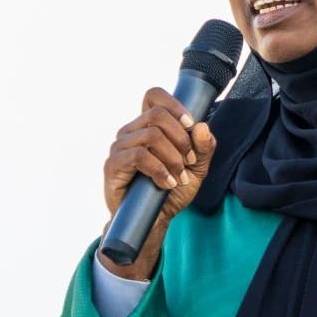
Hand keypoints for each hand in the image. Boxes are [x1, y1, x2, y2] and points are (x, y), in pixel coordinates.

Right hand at [100, 87, 216, 280]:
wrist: (153, 221)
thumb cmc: (171, 191)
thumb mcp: (196, 169)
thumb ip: (203, 149)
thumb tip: (202, 126)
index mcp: (148, 126)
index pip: (154, 95)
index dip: (174, 104)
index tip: (190, 124)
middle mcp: (131, 131)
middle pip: (157, 114)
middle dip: (181, 137)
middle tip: (188, 160)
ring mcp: (120, 146)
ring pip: (151, 135)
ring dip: (172, 157)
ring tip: (179, 176)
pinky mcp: (113, 165)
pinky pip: (139, 156)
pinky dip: (159, 169)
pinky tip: (166, 183)